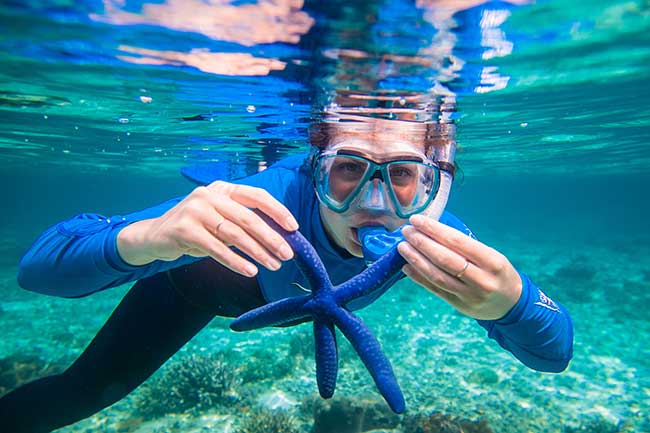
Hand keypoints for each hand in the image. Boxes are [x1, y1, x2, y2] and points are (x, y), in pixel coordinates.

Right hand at [117, 181, 297, 276]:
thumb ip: (242, 222)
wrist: (155, 236)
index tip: (293, 228)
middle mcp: (209, 195)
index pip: (256, 195)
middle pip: (248, 218)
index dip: (277, 211)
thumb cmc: (196, 229)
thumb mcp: (220, 219)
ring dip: (257, 252)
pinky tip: (250, 270)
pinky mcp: (185, 229)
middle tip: (287, 254)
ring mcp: (195, 210)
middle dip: (271, 237)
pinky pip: (216, 248)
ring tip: (273, 265)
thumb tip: (278, 238)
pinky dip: (235, 261)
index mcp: (222, 189)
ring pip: (234, 234)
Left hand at [397, 214, 521, 319]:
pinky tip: (406, 266)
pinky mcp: (459, 305)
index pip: (458, 242)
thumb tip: (431, 231)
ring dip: (416, 260)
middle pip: (445, 259)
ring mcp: (469, 295)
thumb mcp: (492, 256)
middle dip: (422, 243)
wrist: (512, 305)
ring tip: (402, 247)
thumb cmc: (498, 273)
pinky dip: (418, 277)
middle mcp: (481, 279)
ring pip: (437, 276)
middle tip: (406, 231)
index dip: (434, 230)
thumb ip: (465, 247)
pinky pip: (435, 289)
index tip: (417, 220)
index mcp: (492, 261)